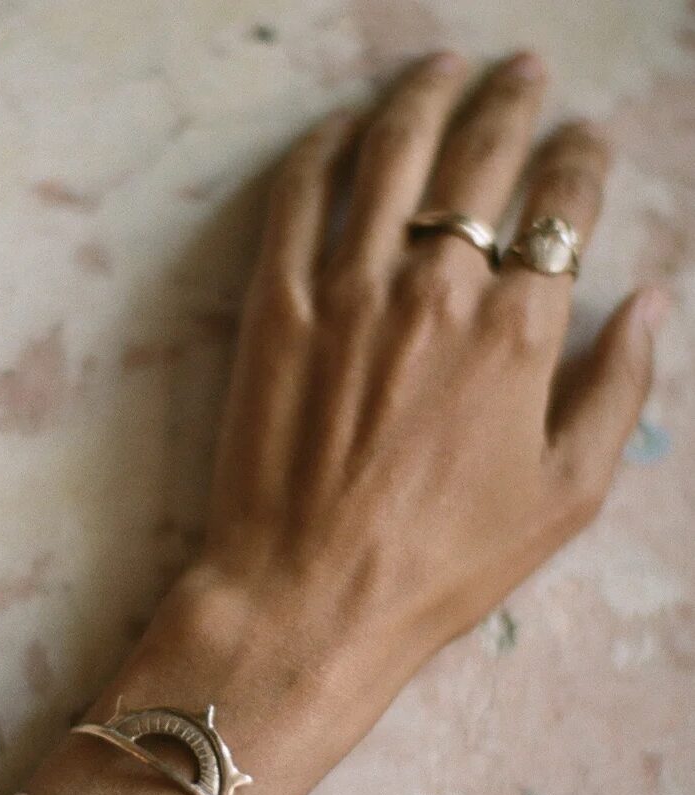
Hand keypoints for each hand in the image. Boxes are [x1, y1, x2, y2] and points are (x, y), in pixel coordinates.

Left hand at [110, 50, 666, 794]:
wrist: (310, 599)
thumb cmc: (441, 565)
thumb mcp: (563, 498)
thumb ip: (615, 390)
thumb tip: (650, 302)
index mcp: (517, 333)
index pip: (563, 204)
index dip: (582, 159)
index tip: (584, 144)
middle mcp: (435, 289)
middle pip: (483, 156)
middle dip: (513, 100)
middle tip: (524, 72)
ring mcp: (346, 292)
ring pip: (392, 154)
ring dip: (425, 96)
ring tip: (444, 67)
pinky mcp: (274, 309)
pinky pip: (298, 196)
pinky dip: (324, 146)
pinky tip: (343, 127)